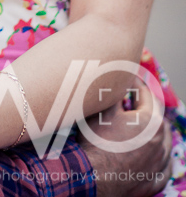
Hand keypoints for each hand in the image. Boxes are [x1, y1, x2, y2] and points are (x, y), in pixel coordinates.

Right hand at [79, 82, 172, 196]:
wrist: (92, 176)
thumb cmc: (97, 141)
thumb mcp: (104, 108)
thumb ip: (114, 89)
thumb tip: (118, 74)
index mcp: (151, 121)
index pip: (145, 94)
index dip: (134, 82)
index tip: (126, 77)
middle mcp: (160, 142)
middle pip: (158, 117)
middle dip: (146, 106)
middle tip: (132, 99)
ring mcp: (158, 163)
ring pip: (164, 142)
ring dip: (155, 131)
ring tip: (142, 124)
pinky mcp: (153, 181)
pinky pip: (163, 167)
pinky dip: (159, 157)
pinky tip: (152, 153)